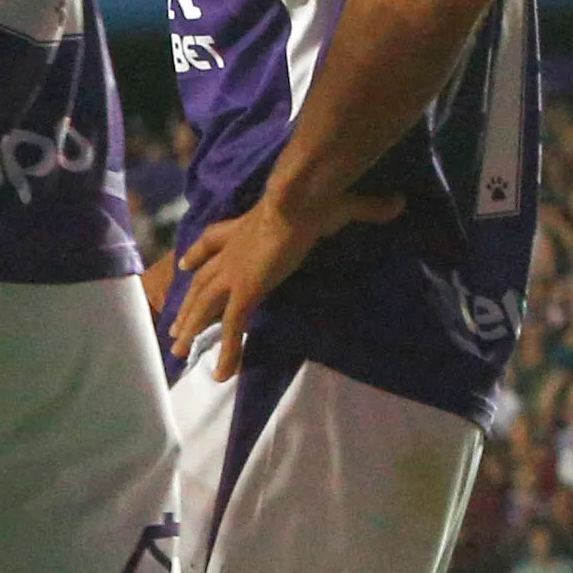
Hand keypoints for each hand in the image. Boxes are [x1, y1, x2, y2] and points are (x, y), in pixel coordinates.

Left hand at [156, 182, 400, 381]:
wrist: (299, 197)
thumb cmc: (316, 197)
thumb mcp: (339, 203)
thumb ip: (367, 206)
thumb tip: (397, 202)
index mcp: (246, 227)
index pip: (214, 240)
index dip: (199, 253)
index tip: (187, 265)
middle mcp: (232, 251)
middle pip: (202, 282)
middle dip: (187, 304)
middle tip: (174, 326)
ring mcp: (235, 272)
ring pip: (205, 307)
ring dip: (191, 329)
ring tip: (178, 351)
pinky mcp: (246, 291)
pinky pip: (231, 328)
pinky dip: (226, 352)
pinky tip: (221, 375)